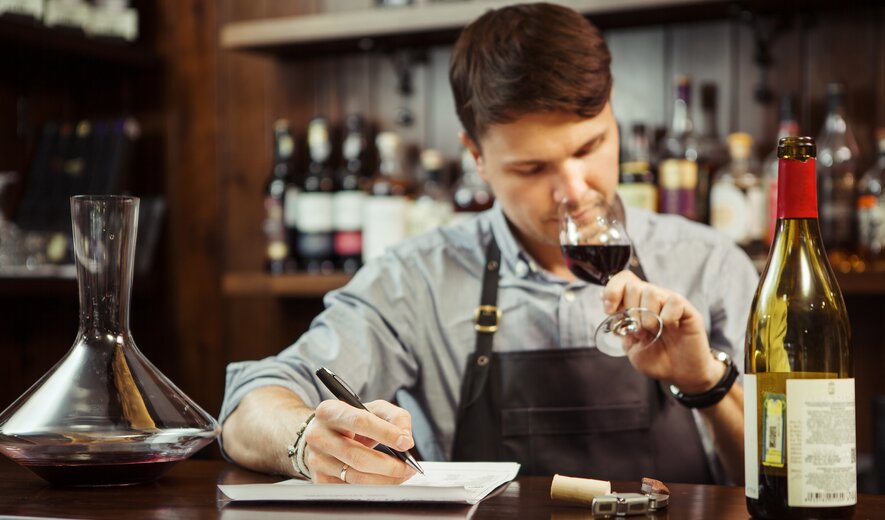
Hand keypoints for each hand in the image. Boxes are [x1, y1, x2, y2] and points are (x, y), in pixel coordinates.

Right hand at [303, 399, 417, 484]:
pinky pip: (352, 488)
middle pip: (358, 456)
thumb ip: (396, 416)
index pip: (360, 422)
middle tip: (409, 466)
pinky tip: (385, 480)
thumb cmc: (352, 421)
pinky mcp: (320, 480)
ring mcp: (316, 460)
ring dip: (385, 479)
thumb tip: (405, 438)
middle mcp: (318, 435)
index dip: (386, 433)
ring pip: (356, 476)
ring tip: (402, 473)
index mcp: (329, 411)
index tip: (406, 442)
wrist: (323, 435)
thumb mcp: (374, 409)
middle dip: (389, 464)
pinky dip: (374, 486)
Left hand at [602, 270, 723, 392]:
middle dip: (630, 311)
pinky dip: (668, 319)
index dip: (612, 291)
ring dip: (648, 318)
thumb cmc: (657, 359)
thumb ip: (620, 324)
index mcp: (638, 303)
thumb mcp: (630, 345)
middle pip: (633, 286)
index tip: (609, 310)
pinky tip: (672, 328)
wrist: (679, 375)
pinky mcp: (687, 309)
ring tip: (655, 332)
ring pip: (650, 292)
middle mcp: (654, 298)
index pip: (623, 280)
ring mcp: (670, 302)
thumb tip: (605, 301)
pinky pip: (672, 302)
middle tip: (639, 331)